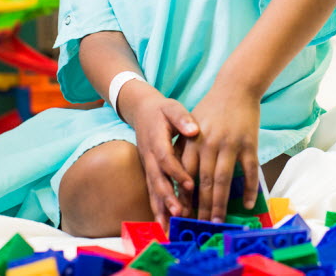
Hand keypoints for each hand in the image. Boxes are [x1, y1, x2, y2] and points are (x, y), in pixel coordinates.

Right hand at [120, 81, 199, 225]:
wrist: (141, 111)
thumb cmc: (162, 110)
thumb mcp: (172, 108)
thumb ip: (182, 118)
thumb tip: (194, 130)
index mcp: (156, 140)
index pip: (166, 159)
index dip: (177, 173)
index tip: (190, 185)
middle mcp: (149, 156)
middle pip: (157, 180)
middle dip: (168, 198)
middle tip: (179, 212)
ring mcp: (147, 166)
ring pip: (152, 190)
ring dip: (160, 209)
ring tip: (168, 227)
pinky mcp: (149, 172)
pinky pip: (152, 193)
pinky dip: (157, 209)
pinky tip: (163, 225)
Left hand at [178, 82, 260, 222]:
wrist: (236, 86)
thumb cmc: (212, 108)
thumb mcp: (192, 126)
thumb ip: (186, 149)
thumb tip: (181, 179)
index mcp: (193, 141)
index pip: (186, 175)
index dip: (183, 197)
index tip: (181, 215)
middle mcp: (210, 144)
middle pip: (203, 182)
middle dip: (201, 208)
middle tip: (200, 227)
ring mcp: (231, 144)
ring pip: (224, 180)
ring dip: (220, 203)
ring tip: (218, 222)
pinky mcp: (249, 143)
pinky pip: (250, 170)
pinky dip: (249, 188)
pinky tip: (247, 204)